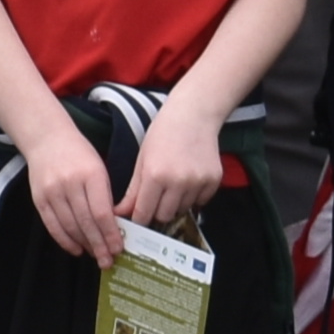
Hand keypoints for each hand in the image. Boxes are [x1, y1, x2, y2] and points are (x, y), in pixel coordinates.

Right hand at [14, 117, 124, 264]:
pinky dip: (65, 241)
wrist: (46, 138)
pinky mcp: (39, 198)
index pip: (102, 212)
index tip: (118, 248)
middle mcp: (70, 183)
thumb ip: (105, 196)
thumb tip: (114, 228)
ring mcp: (52, 191)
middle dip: (99, 245)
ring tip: (95, 256)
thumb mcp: (99, 168)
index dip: (110, 234)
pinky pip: (53, 225)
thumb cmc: (78, 153)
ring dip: (84, 245)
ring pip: (70, 227)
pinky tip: (76, 249)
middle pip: (86, 222)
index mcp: (91, 174)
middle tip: (108, 261)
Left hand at [115, 102, 230, 235]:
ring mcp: (198, 182)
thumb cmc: (163, 133)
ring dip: (176, 203)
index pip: (144, 214)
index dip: (139, 218)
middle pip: (164, 216)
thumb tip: (119, 214)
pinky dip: (193, 197)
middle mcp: (178, 182)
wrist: (194, 114)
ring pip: (183, 210)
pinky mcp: (214, 181)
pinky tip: (189, 178)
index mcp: (155, 175)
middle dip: (157, 211)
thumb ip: (133, 191)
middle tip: (156, 197)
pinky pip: (200, 202)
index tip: (138, 218)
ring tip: (174, 182)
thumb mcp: (142, 159)